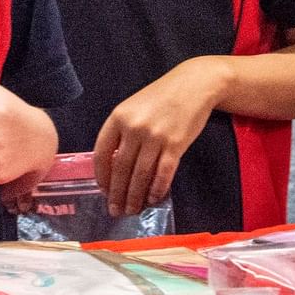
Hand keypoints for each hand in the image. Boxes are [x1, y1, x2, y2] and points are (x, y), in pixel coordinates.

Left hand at [93, 59, 222, 216]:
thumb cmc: (161, 97)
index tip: (103, 191)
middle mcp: (134, 127)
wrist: (194, 85)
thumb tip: (114, 167)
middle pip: (121, 168)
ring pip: (140, 175)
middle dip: (117, 193)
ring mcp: (155, 136)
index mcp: (118, 117)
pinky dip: (157, 189)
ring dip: (135, 196)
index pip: (102, 153)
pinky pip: (163, 173)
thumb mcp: (133, 108)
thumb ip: (122, 132)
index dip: (101, 176)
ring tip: (133, 209)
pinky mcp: (176, 144)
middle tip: (115, 210)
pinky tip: (153, 199)